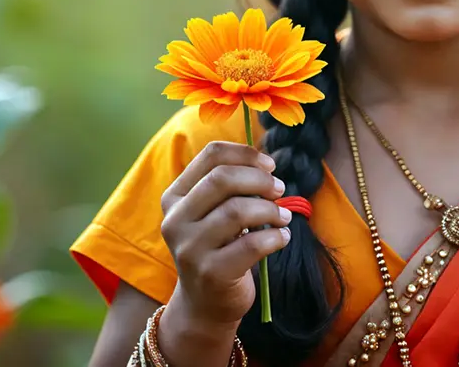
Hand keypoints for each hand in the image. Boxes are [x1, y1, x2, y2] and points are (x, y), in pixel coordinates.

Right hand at [160, 140, 290, 329]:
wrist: (205, 303)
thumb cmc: (218, 247)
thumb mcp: (214, 213)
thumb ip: (231, 186)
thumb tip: (267, 164)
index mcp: (175, 197)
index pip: (210, 156)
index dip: (246, 154)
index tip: (270, 165)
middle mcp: (175, 220)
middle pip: (222, 179)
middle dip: (260, 180)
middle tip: (280, 190)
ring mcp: (190, 248)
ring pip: (237, 210)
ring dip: (271, 210)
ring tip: (283, 217)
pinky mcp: (211, 273)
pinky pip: (252, 244)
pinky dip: (276, 237)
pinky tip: (282, 238)